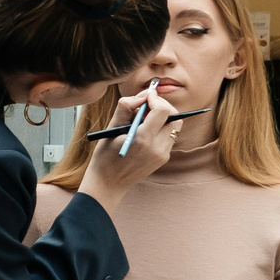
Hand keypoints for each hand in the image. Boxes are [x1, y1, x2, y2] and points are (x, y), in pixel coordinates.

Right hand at [77, 85, 175, 207]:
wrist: (108, 183)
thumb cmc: (105, 155)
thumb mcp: (110, 129)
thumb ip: (126, 108)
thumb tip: (141, 96)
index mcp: (142, 139)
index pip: (162, 111)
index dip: (156, 99)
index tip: (146, 96)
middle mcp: (157, 147)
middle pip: (174, 117)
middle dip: (162, 107)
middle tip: (147, 105)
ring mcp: (162, 154)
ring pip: (173, 126)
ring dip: (163, 118)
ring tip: (144, 120)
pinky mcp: (163, 158)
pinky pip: (169, 136)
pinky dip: (160, 129)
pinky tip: (145, 132)